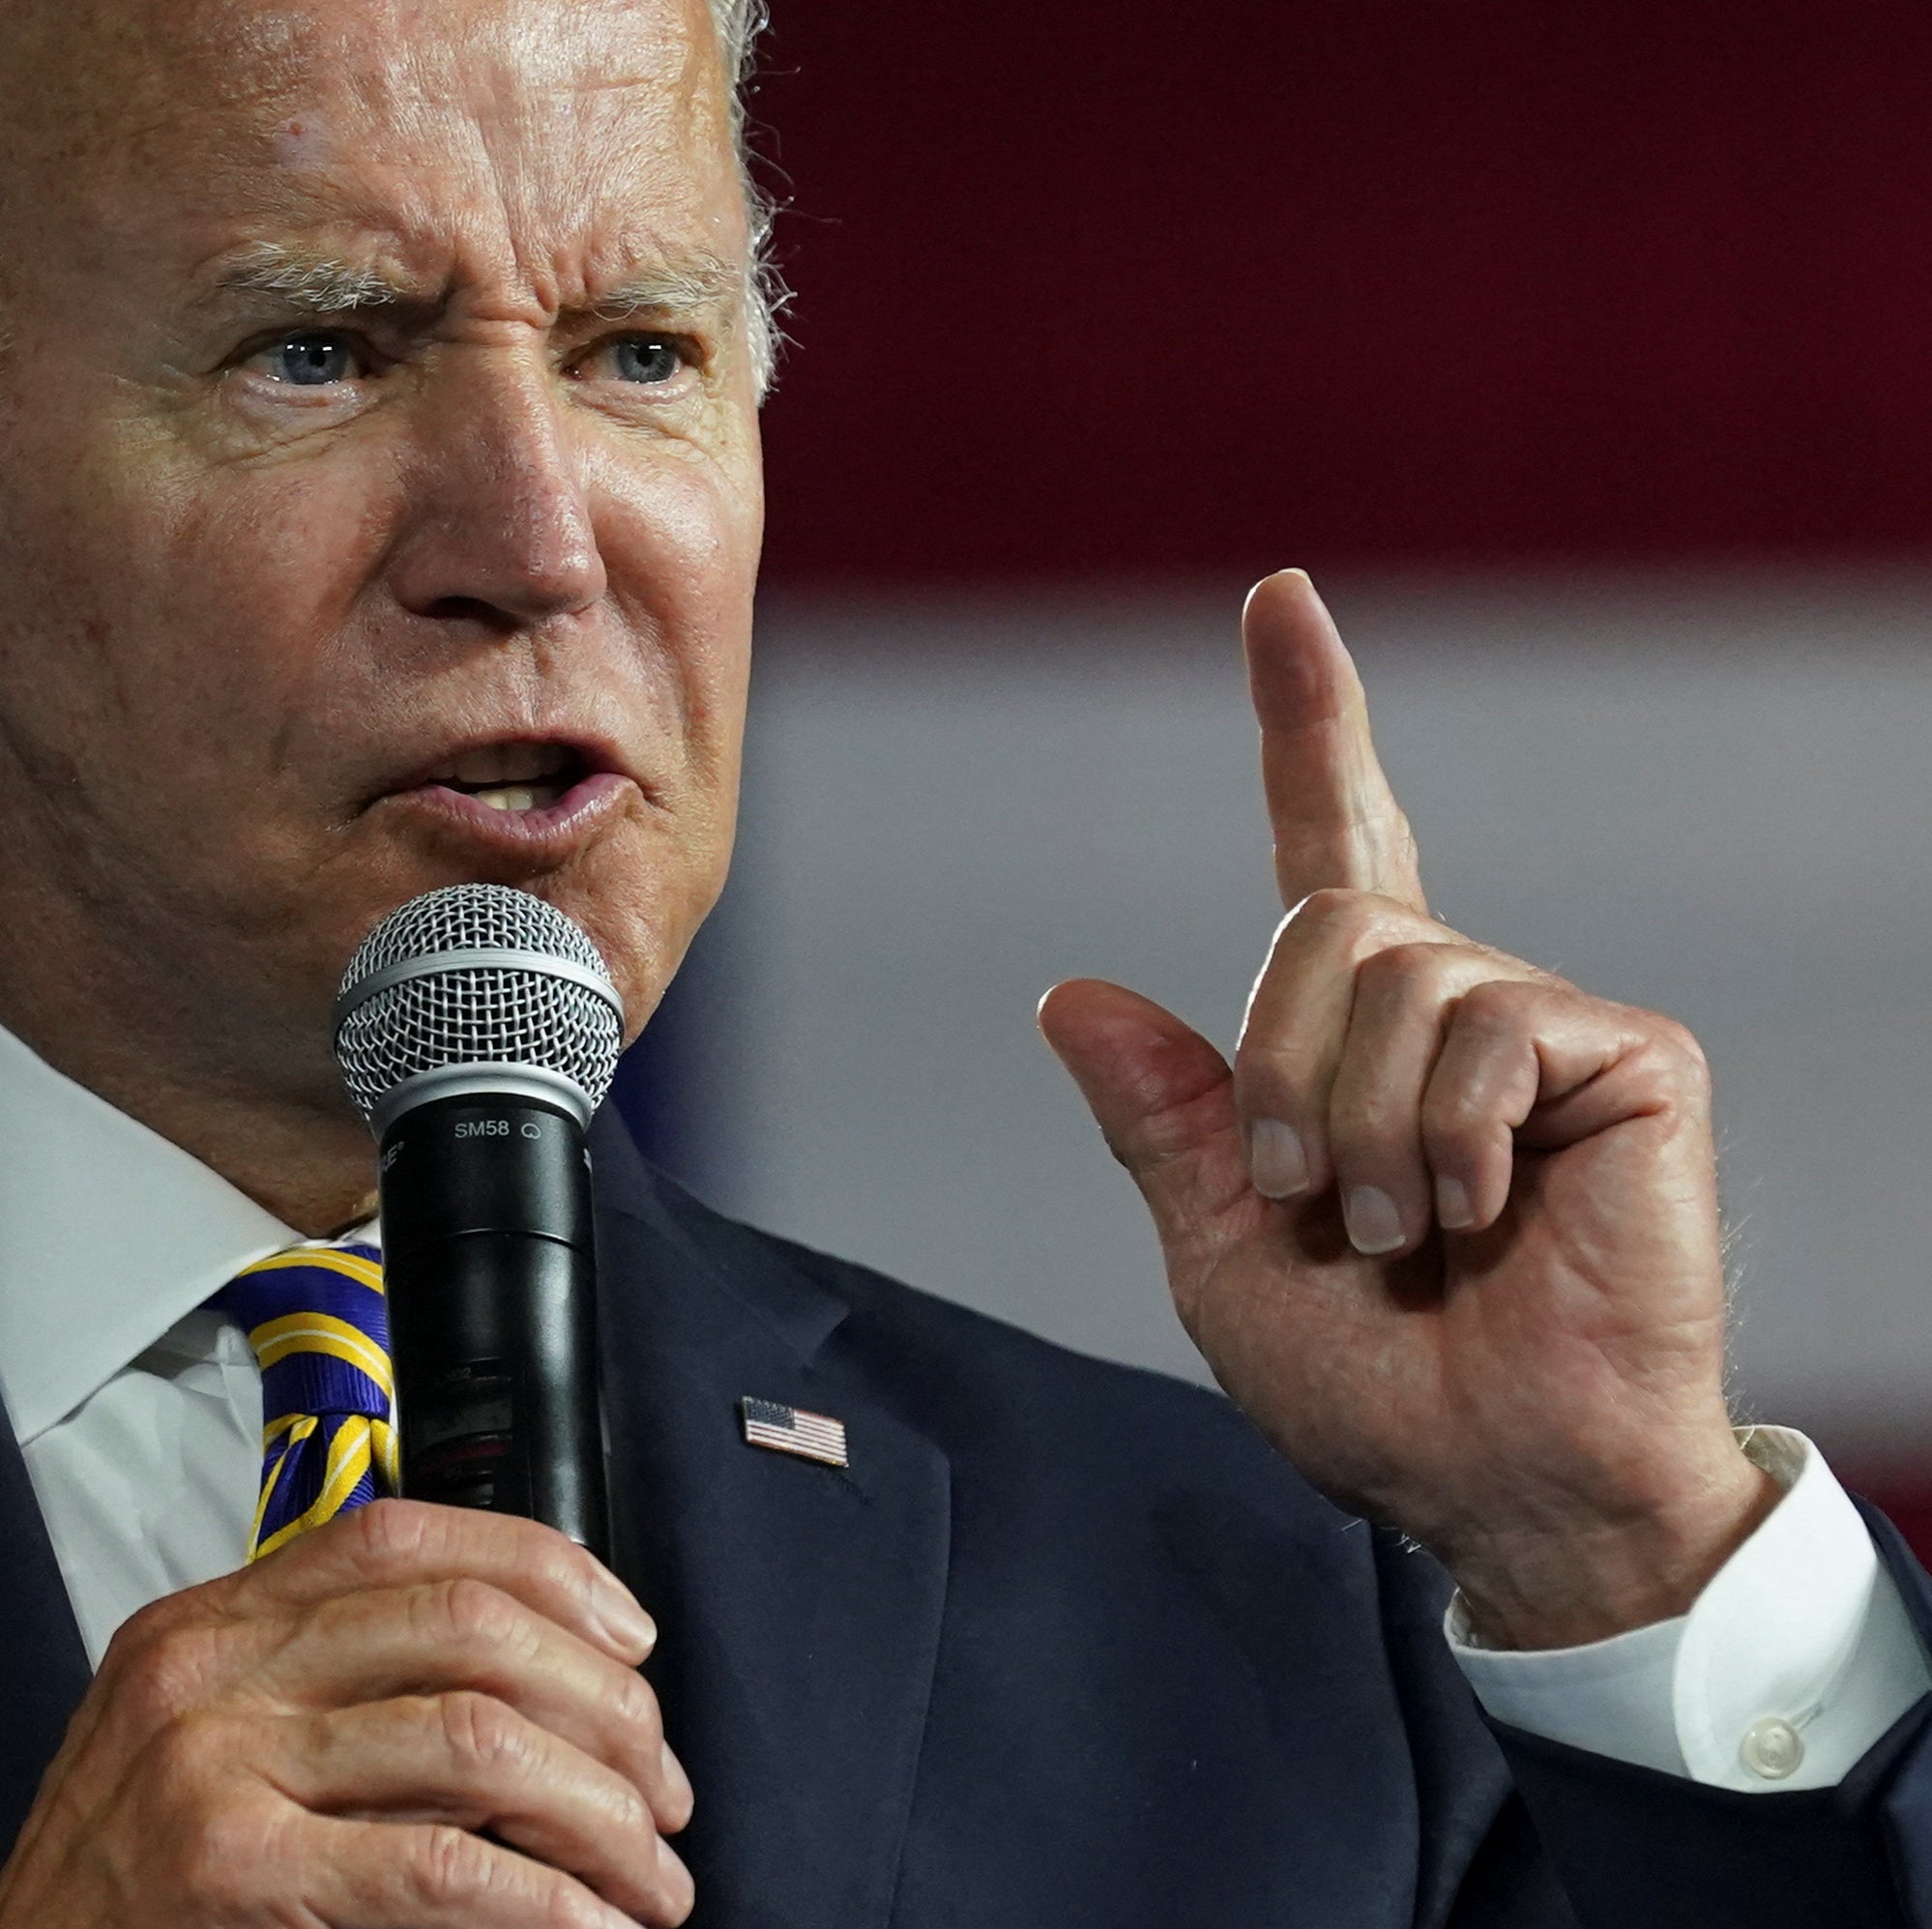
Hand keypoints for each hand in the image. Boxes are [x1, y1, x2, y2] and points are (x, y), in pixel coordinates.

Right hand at [0, 1500, 693, 1927]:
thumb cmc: (118, 1895)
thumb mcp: (193, 1745)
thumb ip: (319, 1692)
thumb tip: (520, 1689)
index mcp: (206, 1623)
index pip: (403, 1535)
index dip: (547, 1571)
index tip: (630, 1639)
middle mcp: (208, 1671)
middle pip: (466, 1627)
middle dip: (602, 1706)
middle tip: (660, 1788)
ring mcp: (212, 1764)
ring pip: (479, 1741)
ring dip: (600, 1815)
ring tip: (649, 1879)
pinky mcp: (228, 1870)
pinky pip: (440, 1869)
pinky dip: (547, 1904)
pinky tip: (591, 1927)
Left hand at [1037, 571, 1775, 1650]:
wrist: (1496, 1484)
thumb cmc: (1370, 1385)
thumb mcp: (1221, 1252)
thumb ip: (1167, 1122)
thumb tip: (1070, 992)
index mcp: (1351, 1039)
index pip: (1331, 845)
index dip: (1309, 721)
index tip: (1278, 599)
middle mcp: (1450, 1004)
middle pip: (1318, 920)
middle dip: (1281, 1076)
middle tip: (1321, 1206)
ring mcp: (1540, 1021)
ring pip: (1395, 969)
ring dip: (1361, 1130)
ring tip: (1407, 1234)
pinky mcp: (1625, 1055)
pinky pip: (1488, 1024)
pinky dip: (1448, 1139)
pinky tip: (1481, 1213)